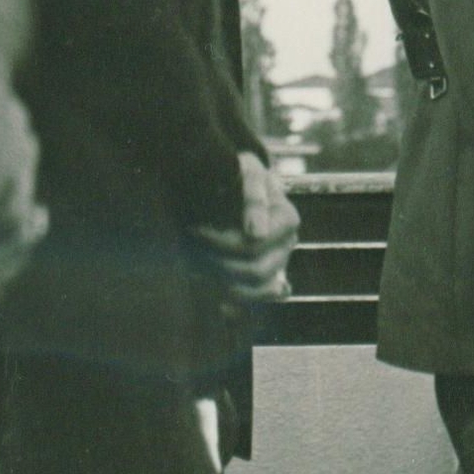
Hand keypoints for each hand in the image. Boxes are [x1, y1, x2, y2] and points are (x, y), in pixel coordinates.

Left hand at [193, 152, 299, 302]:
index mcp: (287, 220)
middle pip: (255, 272)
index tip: (193, 229)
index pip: (252, 246)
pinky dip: (233, 303)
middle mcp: (287, 245)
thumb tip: (258, 235)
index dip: (220, 243)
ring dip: (219, 282)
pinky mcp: (265, 277)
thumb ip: (253, 196)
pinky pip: (252, 301)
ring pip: (253, 291)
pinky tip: (213, 298)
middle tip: (186, 249)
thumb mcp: (247, 172)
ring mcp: (277, 263)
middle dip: (217, 264)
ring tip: (191, 264)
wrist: (237, 179)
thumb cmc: (241, 170)